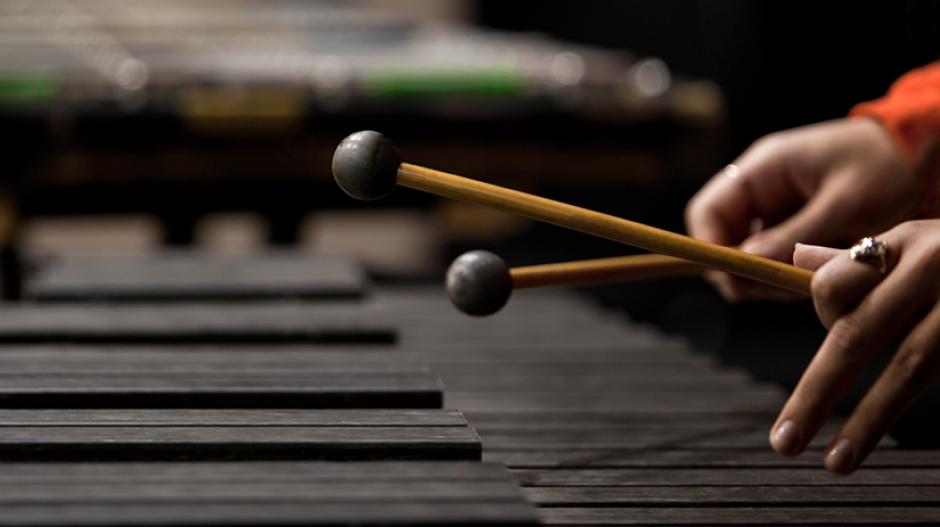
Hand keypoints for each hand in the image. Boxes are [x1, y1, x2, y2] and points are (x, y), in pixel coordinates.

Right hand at [685, 118, 918, 300]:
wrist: (928, 155)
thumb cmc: (889, 168)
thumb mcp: (843, 206)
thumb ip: (792, 237)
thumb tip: (744, 267)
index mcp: (762, 169)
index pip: (708, 211)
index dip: (710, 248)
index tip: (733, 279)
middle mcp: (761, 188)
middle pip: (724, 238)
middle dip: (744, 269)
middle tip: (779, 288)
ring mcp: (777, 208)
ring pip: (749, 254)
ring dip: (770, 275)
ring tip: (808, 281)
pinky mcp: (794, 226)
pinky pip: (774, 257)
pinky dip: (787, 273)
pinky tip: (816, 276)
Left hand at [770, 220, 939, 473]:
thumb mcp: (922, 240)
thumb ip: (862, 256)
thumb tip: (798, 261)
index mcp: (909, 238)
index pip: (832, 286)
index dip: (820, 317)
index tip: (825, 342)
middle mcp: (938, 264)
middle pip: (859, 334)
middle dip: (815, 392)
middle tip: (784, 442)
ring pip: (910, 365)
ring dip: (869, 418)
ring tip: (836, 462)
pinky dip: (907, 403)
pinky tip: (881, 440)